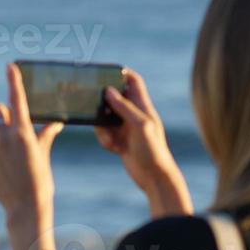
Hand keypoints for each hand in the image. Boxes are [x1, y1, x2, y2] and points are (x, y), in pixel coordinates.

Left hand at [0, 63, 64, 249]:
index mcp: (23, 133)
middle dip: (2, 112)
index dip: (14, 80)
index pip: (17, 100)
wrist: (25, 209)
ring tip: (13, 156)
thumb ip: (45, 135)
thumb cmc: (41, 181)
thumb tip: (54, 122)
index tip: (10, 66)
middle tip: (11, 124)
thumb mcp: (44, 155)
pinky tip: (6, 172)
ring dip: (0, 135)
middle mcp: (4, 137)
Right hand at [97, 69, 193, 217]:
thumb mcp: (140, 125)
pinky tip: (115, 150)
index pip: (133, 82)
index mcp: (143, 106)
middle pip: (113, 99)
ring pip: (105, 119)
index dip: (122, 73)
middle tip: (95, 109)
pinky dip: (105, 141)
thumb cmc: (153, 150)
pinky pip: (104, 134)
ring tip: (112, 142)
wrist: (154, 178)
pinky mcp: (119, 141)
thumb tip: (109, 91)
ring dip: (102, 129)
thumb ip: (125, 107)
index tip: (106, 71)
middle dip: (103, 105)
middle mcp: (134, 114)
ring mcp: (125, 128)